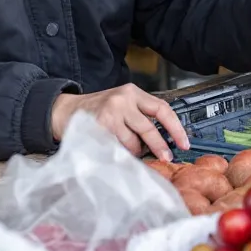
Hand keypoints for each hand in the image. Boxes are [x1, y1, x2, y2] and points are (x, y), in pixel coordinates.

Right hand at [49, 84, 189, 161]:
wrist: (66, 111)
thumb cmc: (98, 110)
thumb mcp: (122, 104)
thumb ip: (141, 115)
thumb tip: (166, 139)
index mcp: (133, 92)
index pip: (162, 108)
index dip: (176, 128)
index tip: (184, 143)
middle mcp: (123, 100)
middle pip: (150, 128)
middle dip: (160, 147)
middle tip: (166, 158)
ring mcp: (110, 113)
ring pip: (133, 143)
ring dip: (133, 152)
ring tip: (125, 148)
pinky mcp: (99, 128)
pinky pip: (118, 149)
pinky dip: (120, 154)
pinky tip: (113, 150)